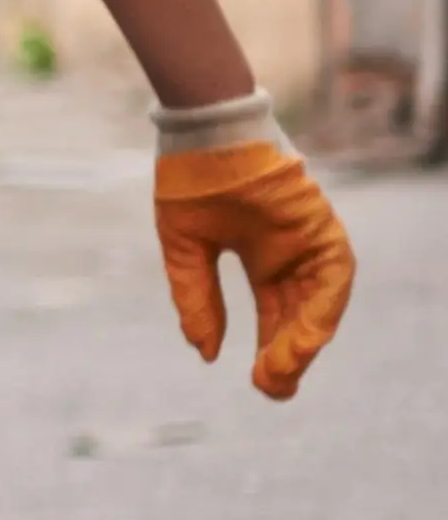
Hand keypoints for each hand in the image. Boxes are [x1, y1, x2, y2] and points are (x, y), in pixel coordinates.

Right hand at [157, 139, 351, 398]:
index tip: (254, 379)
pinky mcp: (322, 225)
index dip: (267, 346)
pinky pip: (334, 276)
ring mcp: (310, 238)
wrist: (202, 130)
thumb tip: (207, 353)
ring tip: (281, 371)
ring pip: (320, 303)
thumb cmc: (190, 178)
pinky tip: (301, 339)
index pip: (273, 312)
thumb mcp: (185, 249)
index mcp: (260, 257)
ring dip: (305, 341)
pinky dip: (321, 310)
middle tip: (271, 389)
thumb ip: (198, 299)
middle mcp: (292, 252)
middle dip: (288, 354)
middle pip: (300, 314)